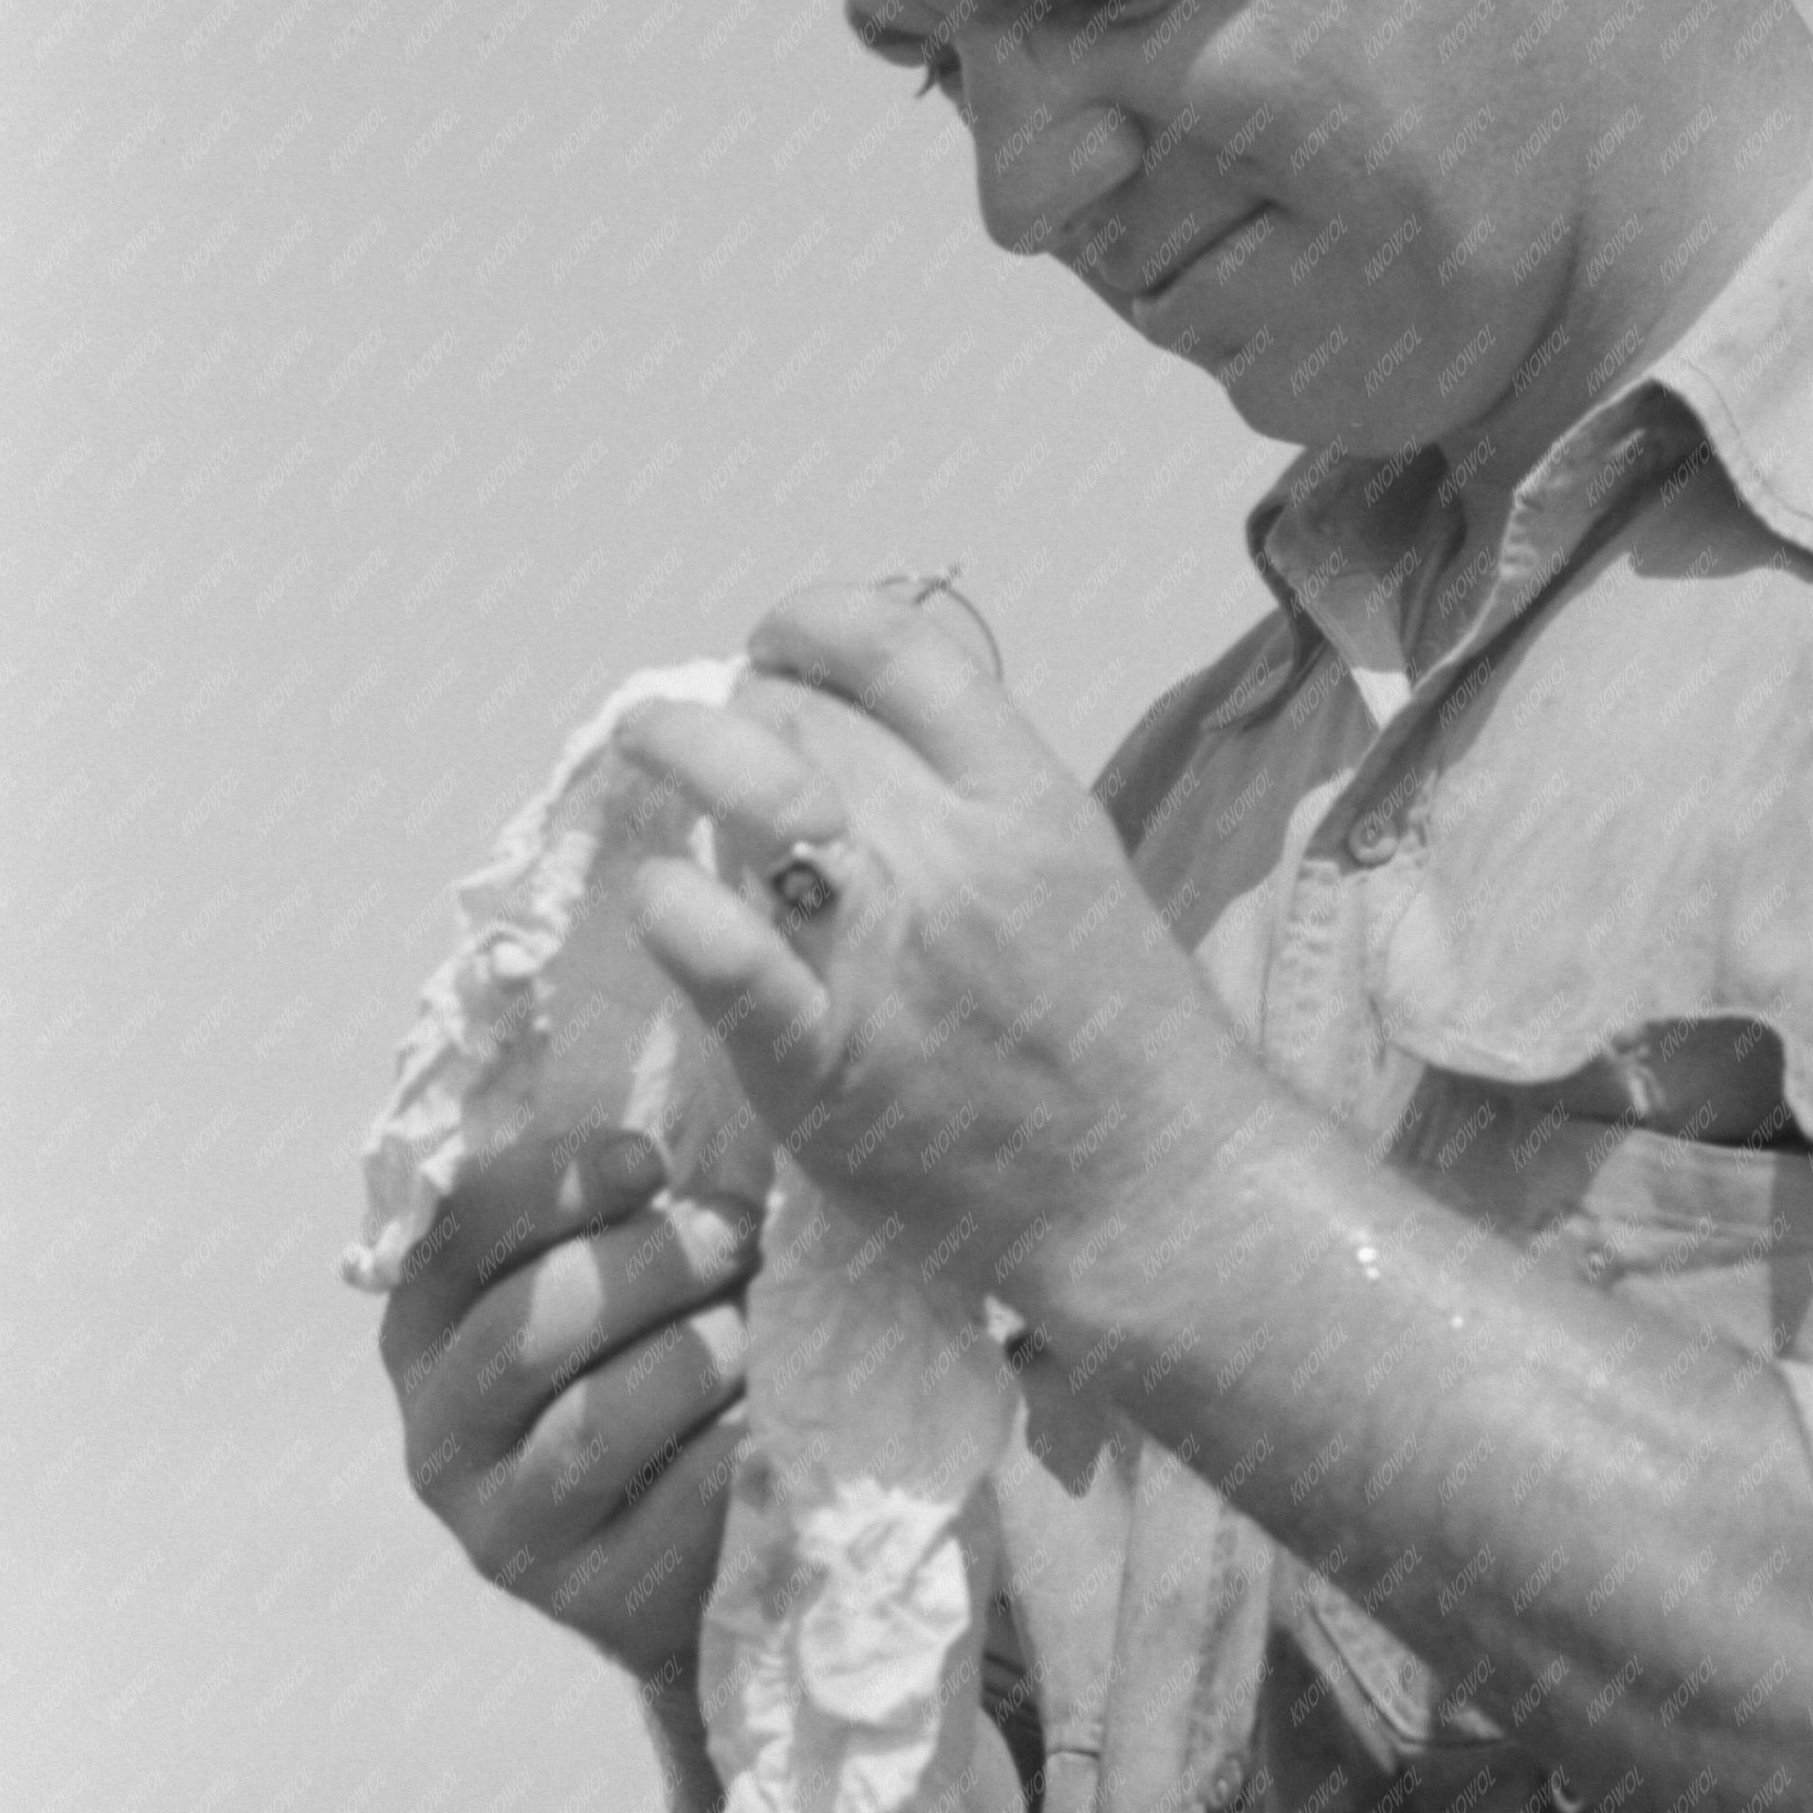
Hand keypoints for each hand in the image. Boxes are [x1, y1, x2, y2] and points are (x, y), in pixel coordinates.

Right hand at [377, 1124, 765, 1696]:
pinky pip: (675, 1510)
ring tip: (758, 1330)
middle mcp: (440, 1428)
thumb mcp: (626, 1262)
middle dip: (649, 1269)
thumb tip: (686, 1019)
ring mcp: (507, 1529)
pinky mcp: (591, 1604)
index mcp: (431, 1318)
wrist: (715, 1535)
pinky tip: (777, 1415)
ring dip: (700, 1357)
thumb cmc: (673, 1343)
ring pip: (595, 1425)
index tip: (651, 1161)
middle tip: (736, 1238)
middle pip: (528, 1329)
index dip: (557, 1183)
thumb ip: (618, 1186)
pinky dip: (740, 1448)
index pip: (463, 1227)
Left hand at [615, 587, 1250, 1306]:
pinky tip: (661, 897)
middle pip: (797, 714)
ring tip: (654, 773)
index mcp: (1027, 801)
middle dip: (740, 710)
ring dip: (681, 765)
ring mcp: (883, 954)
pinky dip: (673, 908)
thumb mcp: (1075, 869)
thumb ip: (977, 797)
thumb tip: (856, 736)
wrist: (1158, 1192)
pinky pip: (721, 956)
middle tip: (721, 747)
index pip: (895, 649)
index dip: (809, 621)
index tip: (774, 641)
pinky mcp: (821, 1061)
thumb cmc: (1120, 1042)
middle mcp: (952, 855)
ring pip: (745, 795)